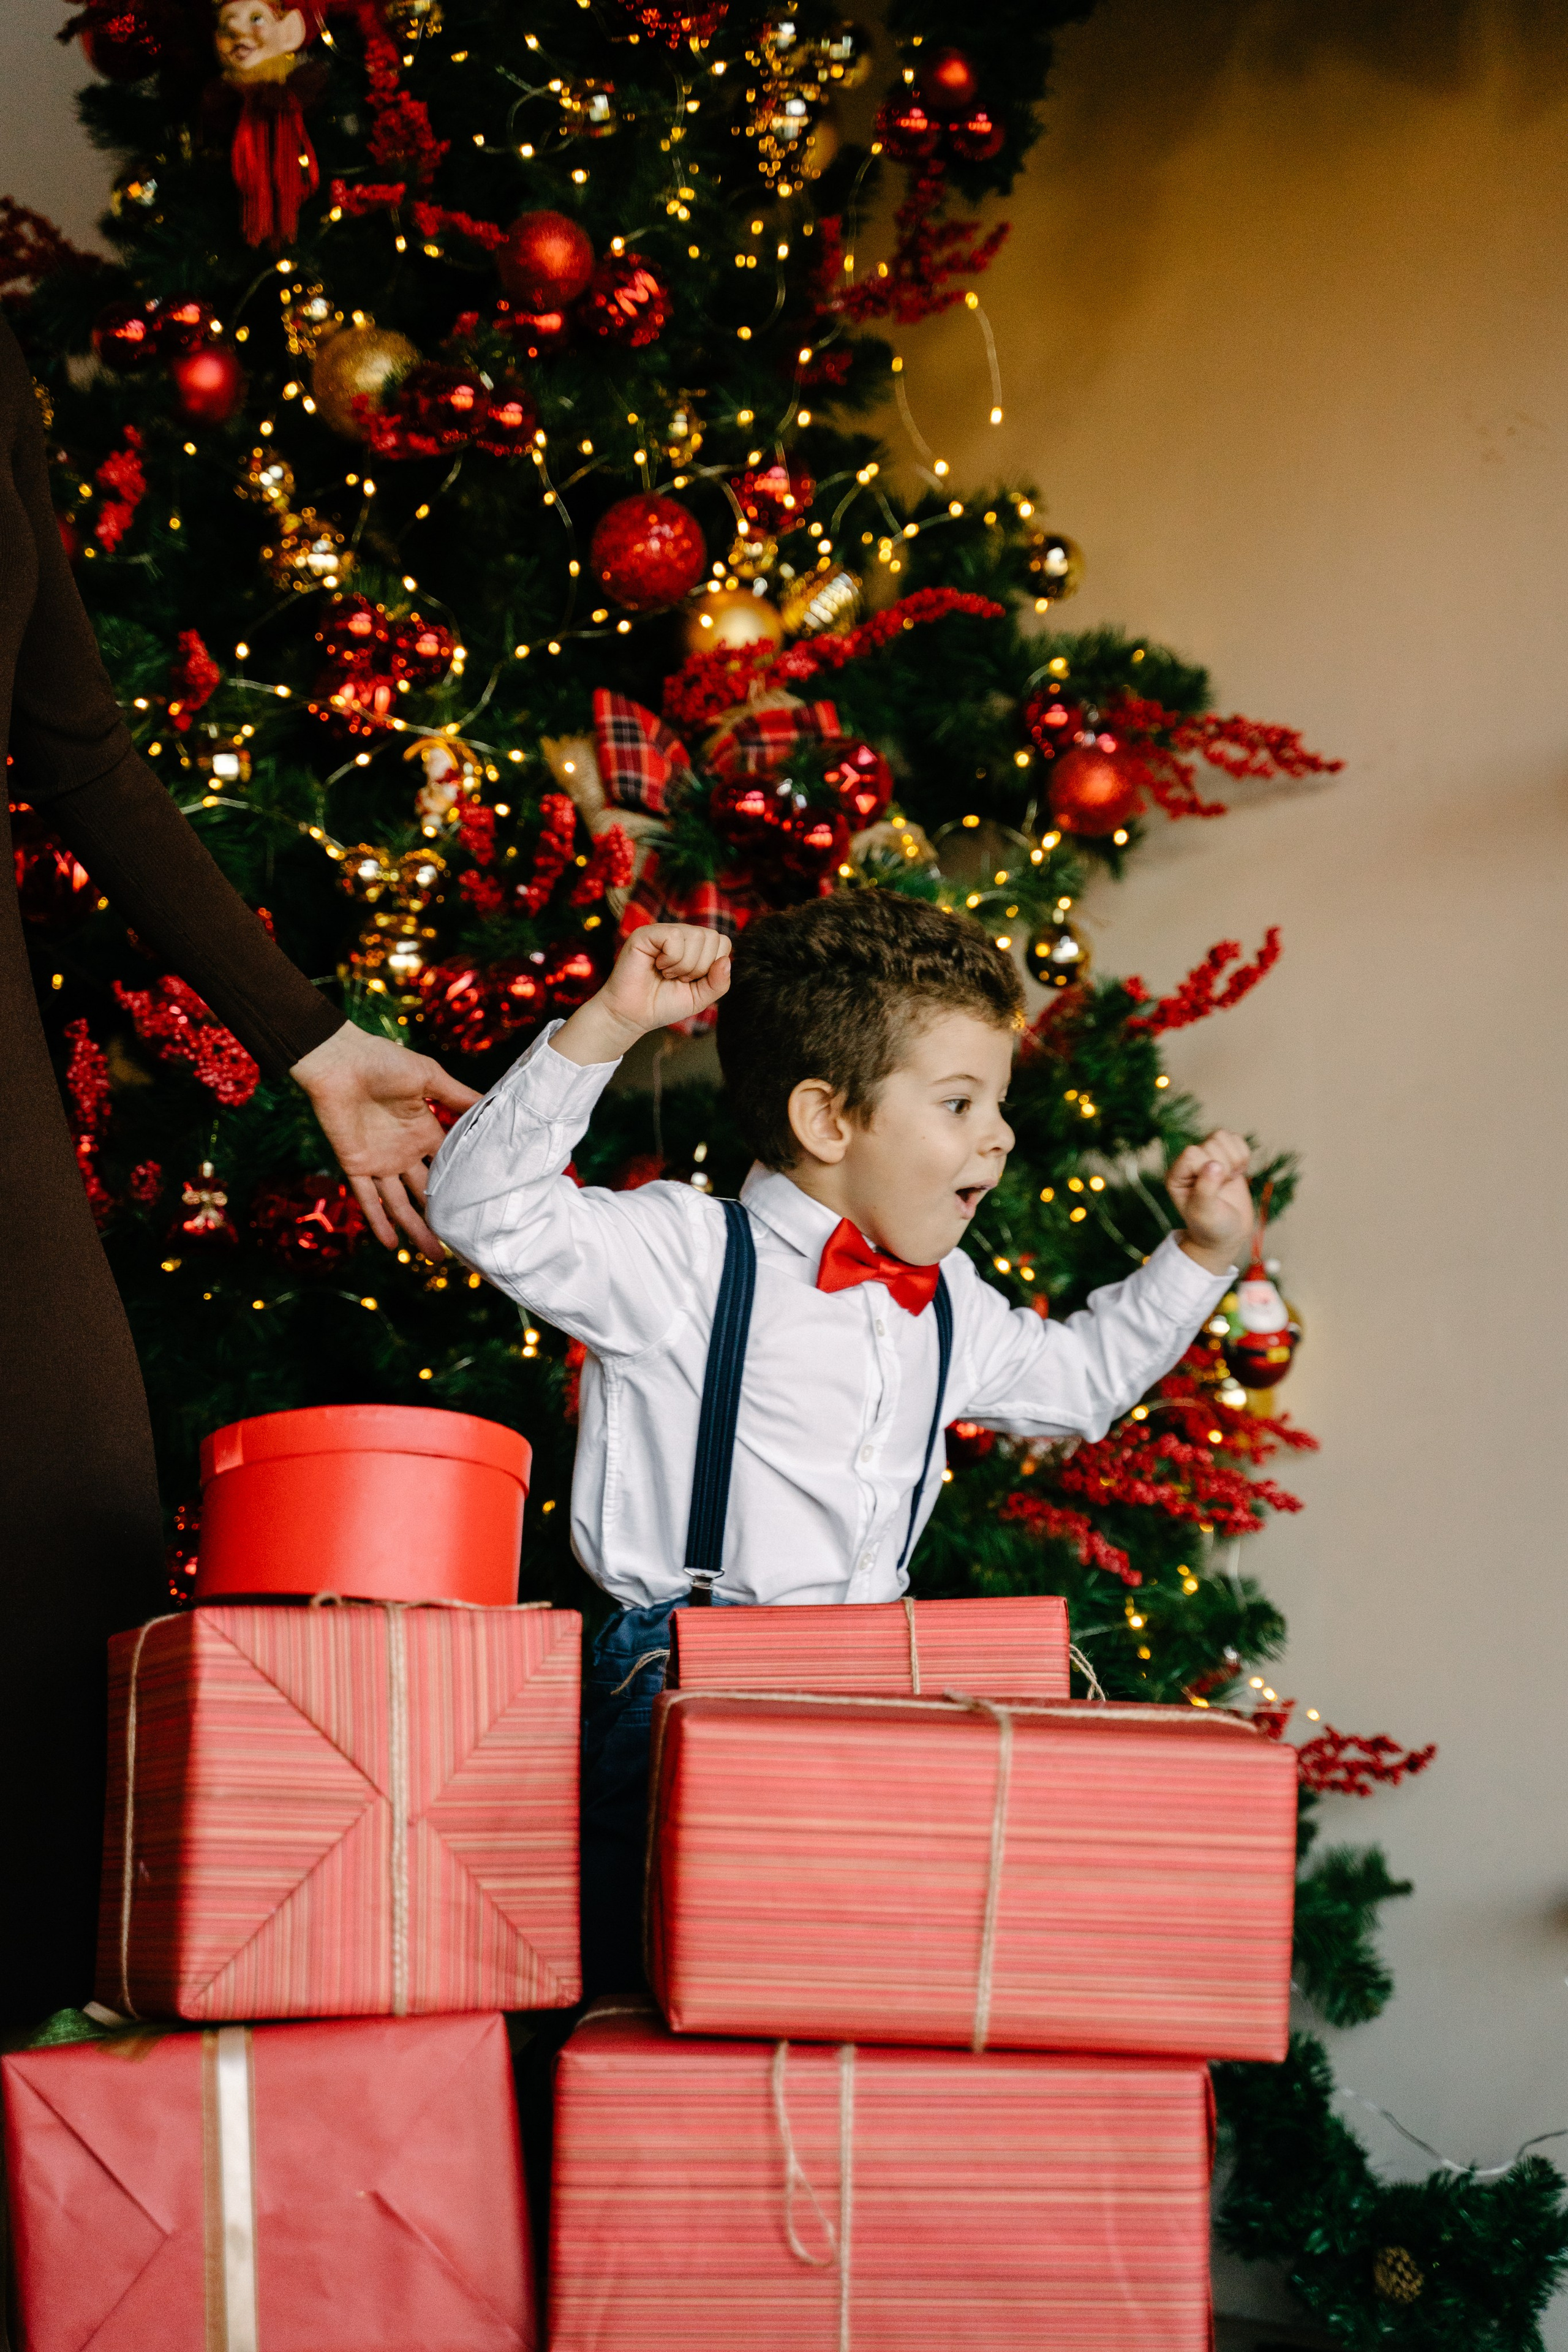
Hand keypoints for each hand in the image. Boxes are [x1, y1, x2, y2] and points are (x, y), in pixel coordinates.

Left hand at [290, 1021, 481, 1257]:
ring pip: (401, 1204)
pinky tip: (390, 1245)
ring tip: (435, 1256)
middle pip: (427, 1193)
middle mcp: (405, 1152)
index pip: (448, 1165)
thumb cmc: (383, 1061)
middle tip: (464, 1244)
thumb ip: (458, 1096)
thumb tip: (496, 1103)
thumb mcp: (429, 1076)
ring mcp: (380, 1162)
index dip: (463, 1186)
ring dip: (415, 1229)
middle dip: (443, 1218)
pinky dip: (378, 1222)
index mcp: (424, 1131)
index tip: (483, 1209)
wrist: (338, 1061)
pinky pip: (367, 1200)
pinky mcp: (355, 1165)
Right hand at [551, 923, 731, 1065]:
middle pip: (712, 937)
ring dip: (684, 965)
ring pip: (695, 936)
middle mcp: (680, 934)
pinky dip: (671, 959)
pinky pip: (675, 937)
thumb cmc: (662, 1004)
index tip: (691, 980)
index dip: (712, 966)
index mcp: (694, 946)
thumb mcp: (699, 998)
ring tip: (666, 973)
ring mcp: (663, 931)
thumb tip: (726, 961)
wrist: (632, 1015)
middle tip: (677, 978)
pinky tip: (657, 966)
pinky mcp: (647, 933)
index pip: (722, 942)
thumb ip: (718, 983)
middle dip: (699, 967)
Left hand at [1167, 1129, 1253, 1274]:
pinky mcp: (1224, 1154)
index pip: (1192, 1153)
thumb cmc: (1211, 1227)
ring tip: (1229, 1179)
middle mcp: (1189, 1163)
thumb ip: (1206, 1190)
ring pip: (1221, 1136)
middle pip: (1210, 1143)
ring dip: (1234, 1159)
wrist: (1228, 1234)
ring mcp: (1207, 1156)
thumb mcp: (1205, 1213)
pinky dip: (1243, 1155)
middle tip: (1222, 1188)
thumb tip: (1214, 1164)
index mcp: (1176, 1175)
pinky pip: (1235, 1138)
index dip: (1208, 1169)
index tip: (1213, 1190)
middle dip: (1224, 1166)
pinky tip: (1237, 1173)